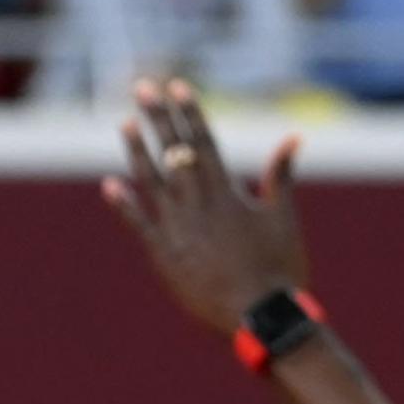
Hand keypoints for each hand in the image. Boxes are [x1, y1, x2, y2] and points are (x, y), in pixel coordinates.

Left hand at [106, 81, 306, 337]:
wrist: (260, 317)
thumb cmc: (280, 269)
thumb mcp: (284, 218)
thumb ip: (281, 175)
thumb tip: (293, 137)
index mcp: (228, 193)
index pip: (204, 142)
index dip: (189, 112)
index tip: (177, 86)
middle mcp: (197, 204)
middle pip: (173, 151)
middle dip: (158, 117)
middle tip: (143, 87)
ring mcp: (177, 228)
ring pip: (151, 180)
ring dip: (136, 150)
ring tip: (125, 123)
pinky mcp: (163, 254)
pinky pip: (138, 223)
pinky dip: (124, 203)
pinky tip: (110, 184)